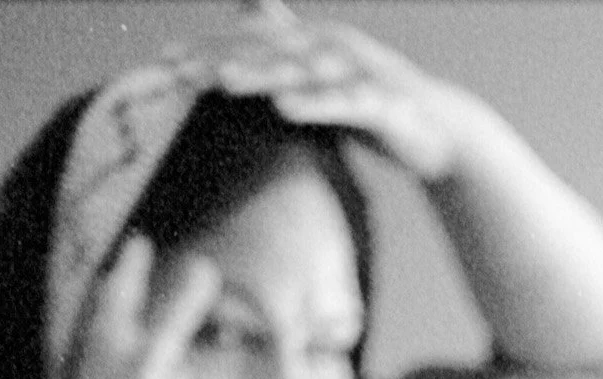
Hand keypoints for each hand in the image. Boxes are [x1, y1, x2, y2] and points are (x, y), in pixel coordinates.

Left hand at [203, 16, 494, 186]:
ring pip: (299, 72)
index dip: (207, 50)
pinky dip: (313, 104)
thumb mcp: (322, 81)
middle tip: (178, 71)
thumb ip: (285, 56)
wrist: (438, 131)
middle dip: (220, 58)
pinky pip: (342, 103)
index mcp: (311, 45)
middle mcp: (329, 47)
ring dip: (259, 74)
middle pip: (266, 51)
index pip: (250, 43)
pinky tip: (285, 108)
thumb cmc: (373, 106)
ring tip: (222, 82)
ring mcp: (356, 72)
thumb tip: (249, 24)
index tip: (164, 63)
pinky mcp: (380, 103)